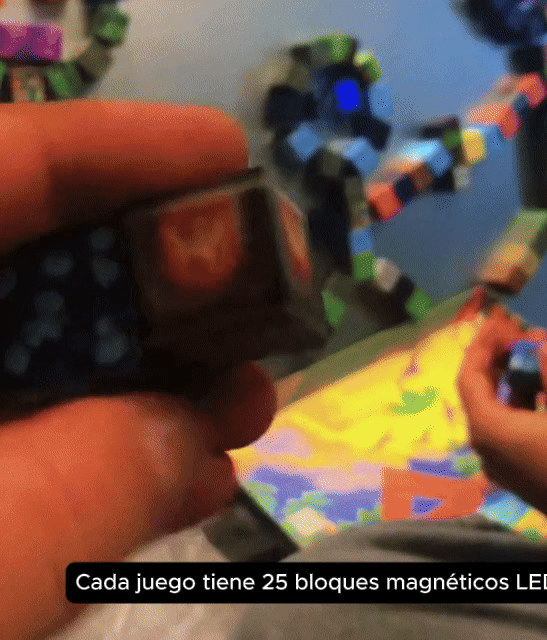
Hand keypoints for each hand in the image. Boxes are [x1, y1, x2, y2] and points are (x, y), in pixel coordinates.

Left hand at [0, 101, 275, 639]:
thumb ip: (68, 496)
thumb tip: (193, 429)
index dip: (119, 148)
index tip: (229, 152)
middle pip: (38, 263)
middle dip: (164, 286)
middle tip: (260, 308)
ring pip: (50, 356)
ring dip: (157, 380)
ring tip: (247, 405)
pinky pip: (37, 433)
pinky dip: (111, 452)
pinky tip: (186, 473)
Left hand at [457, 307, 546, 549]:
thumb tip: (543, 350)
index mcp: (488, 429)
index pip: (470, 375)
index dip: (484, 343)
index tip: (503, 320)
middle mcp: (489, 449)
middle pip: (487, 392)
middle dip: (509, 359)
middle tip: (536, 336)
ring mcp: (510, 465)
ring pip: (509, 410)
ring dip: (529, 379)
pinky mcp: (531, 475)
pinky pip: (524, 429)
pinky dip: (539, 403)